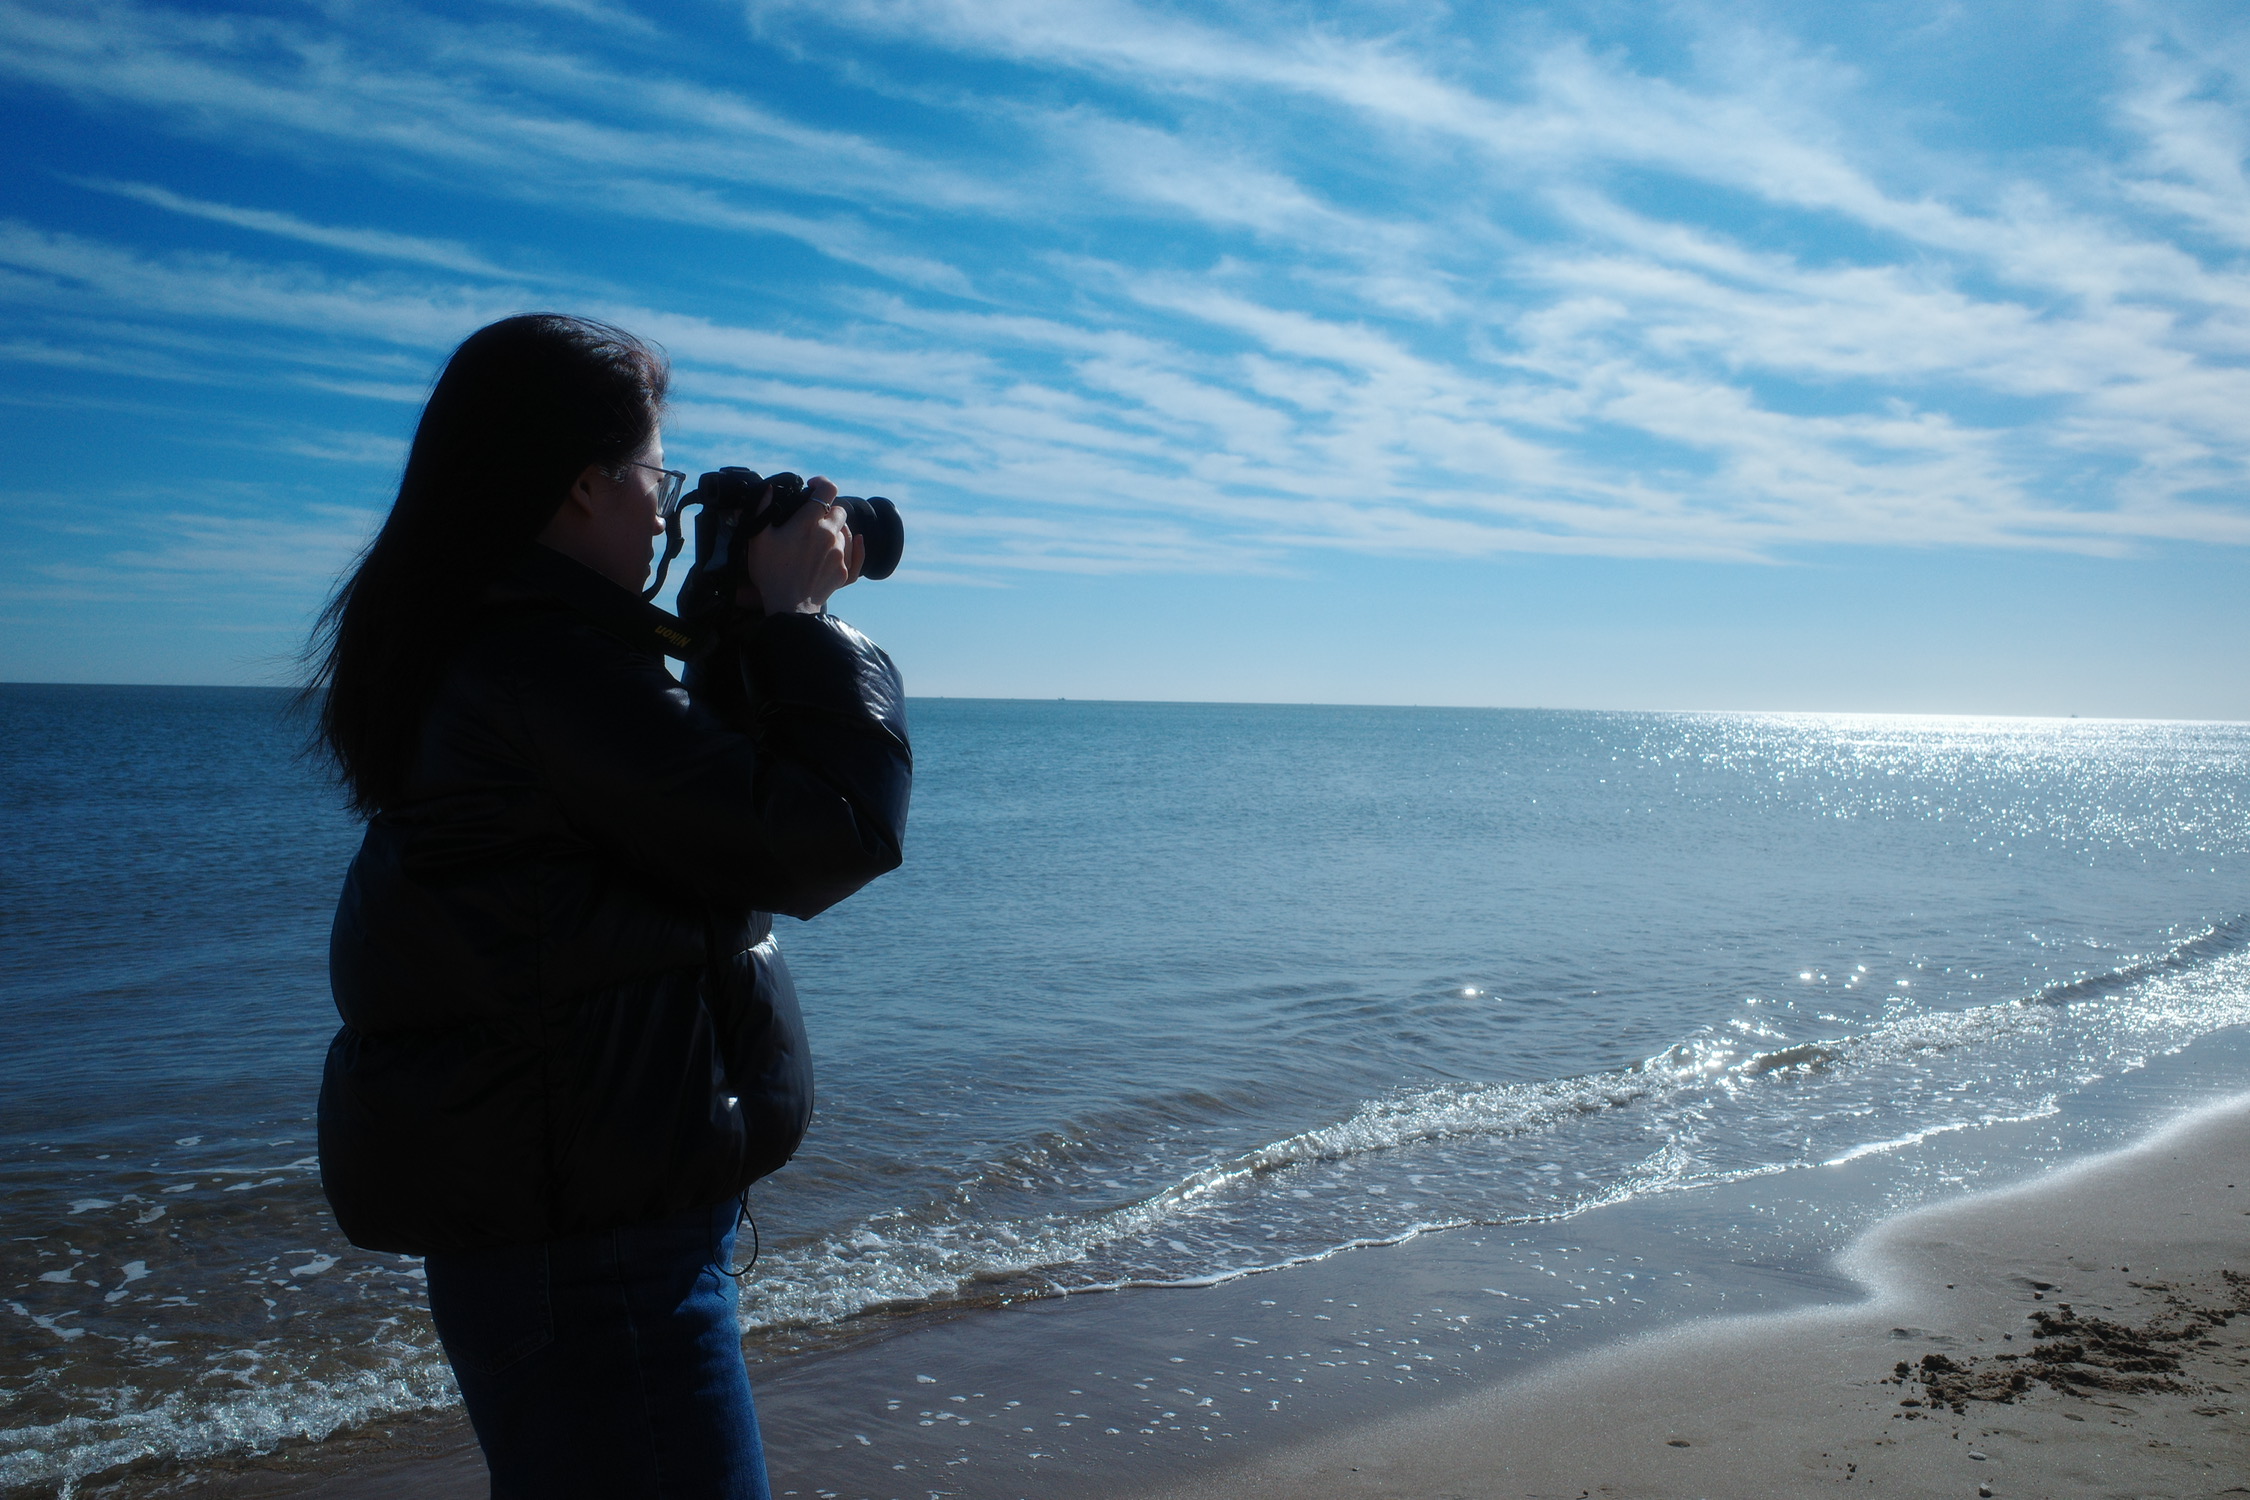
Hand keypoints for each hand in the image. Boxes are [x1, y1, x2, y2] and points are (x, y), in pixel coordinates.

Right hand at [736, 477, 864, 616]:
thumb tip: (768, 489)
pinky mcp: (845, 571)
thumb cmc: (770, 572)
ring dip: (836, 531)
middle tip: (813, 519)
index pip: (828, 490)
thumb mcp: (758, 538)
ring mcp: (840, 554)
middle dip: (828, 510)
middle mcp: (830, 535)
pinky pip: (855, 554)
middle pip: (840, 511)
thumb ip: (762, 509)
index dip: (822, 483)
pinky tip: (857, 542)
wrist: (788, 607)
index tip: (813, 486)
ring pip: (847, 532)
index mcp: (809, 523)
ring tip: (820, 539)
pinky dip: (853, 548)